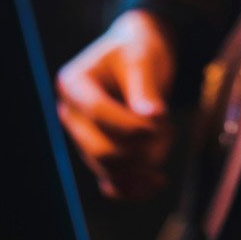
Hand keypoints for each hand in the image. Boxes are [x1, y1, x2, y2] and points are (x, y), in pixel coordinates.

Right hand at [55, 9, 175, 199]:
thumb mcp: (144, 59)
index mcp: (73, 83)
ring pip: (111, 169)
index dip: (131, 123)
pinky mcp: (98, 155)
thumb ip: (146, 88)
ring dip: (147, 161)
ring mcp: (82, 138)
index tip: (162, 120)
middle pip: (101, 149)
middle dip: (143, 146)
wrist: (140, 56)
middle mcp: (70, 113)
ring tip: (169, 134)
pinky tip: (158, 181)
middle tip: (170, 127)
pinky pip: (112, 183)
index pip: (97, 112)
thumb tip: (151, 118)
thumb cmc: (139, 50)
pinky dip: (134, 188)